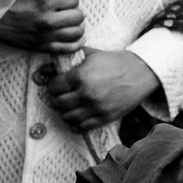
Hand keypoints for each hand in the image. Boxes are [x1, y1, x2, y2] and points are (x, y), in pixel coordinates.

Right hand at [0, 0, 83, 53]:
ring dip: (76, 26)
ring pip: (76, 33)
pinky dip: (75, 43)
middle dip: (75, 10)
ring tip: (70, 21)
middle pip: (78, 17)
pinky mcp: (38, 47)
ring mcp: (43, 36)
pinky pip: (66, 49)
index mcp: (42, 2)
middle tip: (67, 8)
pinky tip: (75, 37)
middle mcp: (46, 21)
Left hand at [46, 49, 162, 131]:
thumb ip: (66, 60)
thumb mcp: (89, 55)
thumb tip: (44, 69)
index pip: (54, 87)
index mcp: (81, 76)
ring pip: (67, 117)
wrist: (139, 72)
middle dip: (57, 98)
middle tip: (62, 95)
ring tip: (70, 106)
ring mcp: (96, 108)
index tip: (57, 85)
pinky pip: (81, 127)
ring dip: (65, 112)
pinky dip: (75, 124)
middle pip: (58, 103)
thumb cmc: (113, 62)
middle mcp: (87, 94)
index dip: (53, 86)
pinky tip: (77, 116)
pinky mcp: (105, 118)